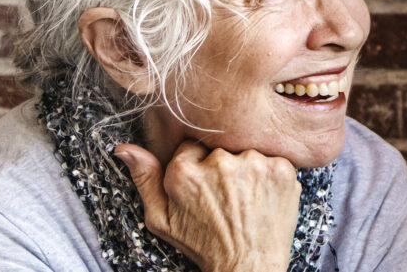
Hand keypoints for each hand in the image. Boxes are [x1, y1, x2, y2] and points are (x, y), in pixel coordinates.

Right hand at [115, 139, 299, 271]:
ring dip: (249, 169)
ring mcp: (253, 163)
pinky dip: (271, 174)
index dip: (199, 165)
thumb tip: (125, 149)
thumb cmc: (203, 243)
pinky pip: (274, 158)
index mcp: (184, 171)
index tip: (205, 185)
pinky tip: (264, 196)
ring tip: (246, 198)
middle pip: (221, 147)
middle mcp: (219, 162)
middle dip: (223, 166)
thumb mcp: (162, 219)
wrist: (247, 264)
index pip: (192, 146)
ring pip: (248, 151)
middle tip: (227, 196)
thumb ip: (145, 180)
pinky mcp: (281, 168)